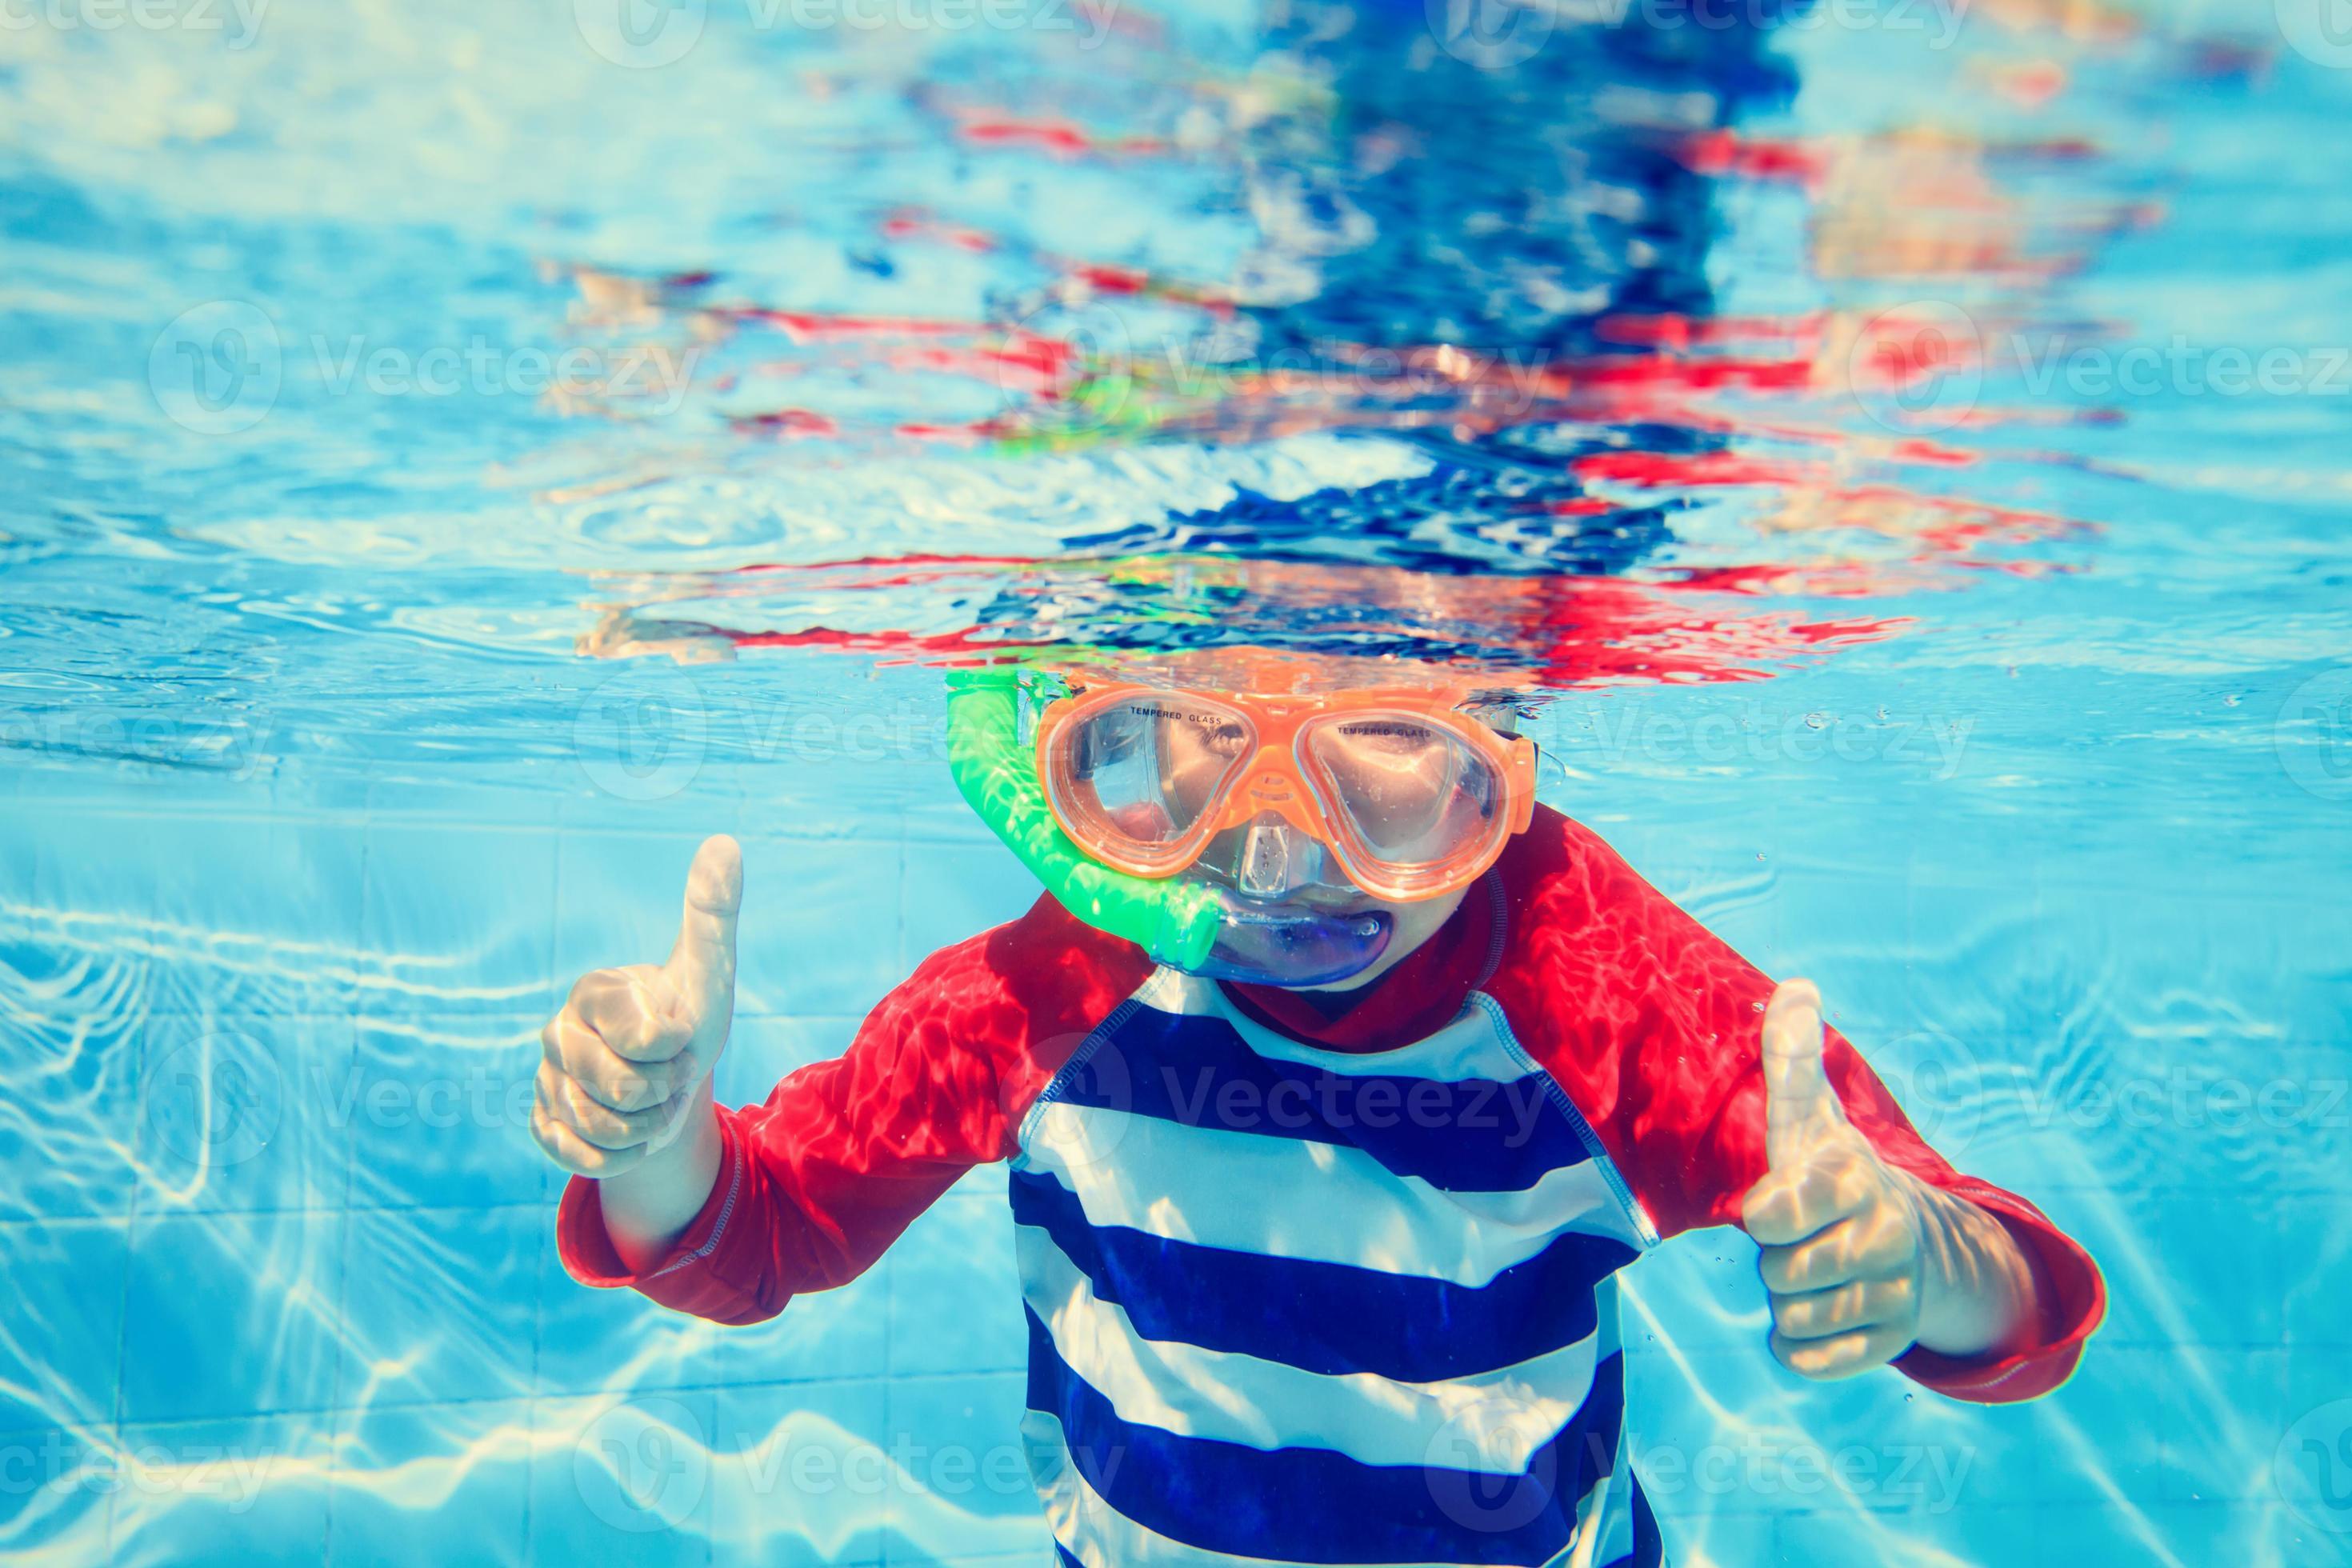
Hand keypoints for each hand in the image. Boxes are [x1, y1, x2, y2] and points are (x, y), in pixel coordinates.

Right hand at [533, 834, 741, 1179]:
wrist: (671, 1082)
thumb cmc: (688, 1019)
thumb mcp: (709, 972)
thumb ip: (713, 911)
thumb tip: (725, 842)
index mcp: (592, 992)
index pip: (647, 1040)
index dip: (678, 1048)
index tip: (678, 1033)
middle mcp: (556, 1034)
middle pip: (624, 1091)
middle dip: (665, 1091)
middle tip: (666, 1073)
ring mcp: (545, 1082)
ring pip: (606, 1130)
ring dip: (648, 1126)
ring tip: (650, 1100)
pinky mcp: (543, 1127)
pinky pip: (586, 1160)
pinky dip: (623, 1158)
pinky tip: (630, 1134)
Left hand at [1740, 979, 1929, 1379]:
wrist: (1906, 1238)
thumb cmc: (1830, 1172)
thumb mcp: (1808, 1116)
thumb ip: (1792, 1058)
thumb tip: (1797, 986)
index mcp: (1853, 1179)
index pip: (1772, 1215)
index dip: (1763, 1214)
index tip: (1778, 1201)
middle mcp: (1884, 1236)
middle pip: (1779, 1274)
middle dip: (1775, 1260)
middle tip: (1801, 1238)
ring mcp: (1895, 1292)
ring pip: (1793, 1319)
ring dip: (1786, 1302)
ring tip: (1813, 1270)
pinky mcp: (1892, 1340)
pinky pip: (1811, 1362)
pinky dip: (1800, 1347)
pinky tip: (1818, 1314)